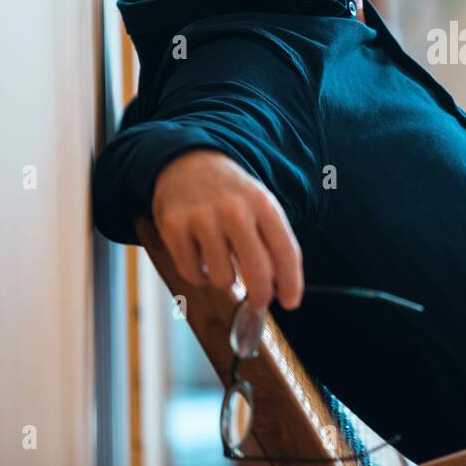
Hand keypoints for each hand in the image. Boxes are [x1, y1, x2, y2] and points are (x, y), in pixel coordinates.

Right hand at [150, 148, 303, 311]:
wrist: (188, 162)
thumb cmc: (230, 193)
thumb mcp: (259, 205)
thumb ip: (272, 242)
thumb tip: (280, 288)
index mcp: (263, 204)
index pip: (286, 252)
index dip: (291, 284)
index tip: (290, 302)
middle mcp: (235, 210)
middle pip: (257, 271)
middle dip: (261, 296)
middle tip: (258, 302)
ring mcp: (202, 218)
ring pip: (222, 278)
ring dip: (224, 279)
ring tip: (221, 262)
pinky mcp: (174, 227)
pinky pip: (192, 273)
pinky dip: (198, 275)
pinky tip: (200, 258)